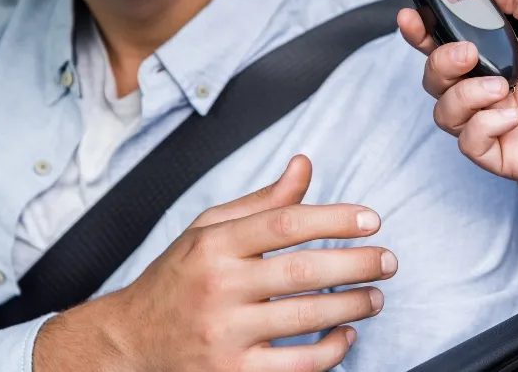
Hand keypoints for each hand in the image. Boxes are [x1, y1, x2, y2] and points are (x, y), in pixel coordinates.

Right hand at [33, 155, 395, 371]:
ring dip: (353, 306)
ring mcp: (224, 335)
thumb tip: (304, 165)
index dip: (334, 218)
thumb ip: (261, 202)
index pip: (284, 223)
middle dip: (357, 264)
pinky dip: (331, 351)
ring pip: (305, 318)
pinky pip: (297, 366)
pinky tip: (347, 335)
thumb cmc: (177, 280)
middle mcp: (217, 288)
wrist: (129, 343)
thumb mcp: (208, 231)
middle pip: (302, 271)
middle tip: (388, 260)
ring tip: (376, 296)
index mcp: (213, 246)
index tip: (371, 219)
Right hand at [398, 0, 517, 184]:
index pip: (446, 47)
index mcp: (502, 57)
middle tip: (467, 52)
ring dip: (464, 96)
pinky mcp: (507, 154)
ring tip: (501, 86)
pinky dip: (483, 125)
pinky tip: (511, 114)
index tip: (413, 17)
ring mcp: (498, 123)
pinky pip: (470, 143)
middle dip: (441, 63)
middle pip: (436, 81)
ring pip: (445, 114)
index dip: (423, 34)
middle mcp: (495, 90)